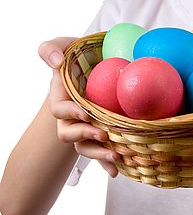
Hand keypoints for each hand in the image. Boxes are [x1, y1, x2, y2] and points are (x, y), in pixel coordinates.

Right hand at [38, 37, 118, 176]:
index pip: (61, 111)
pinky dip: (108, 163)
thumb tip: (56, 62)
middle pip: (70, 135)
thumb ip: (51, 49)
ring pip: (86, 147)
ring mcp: (87, 127)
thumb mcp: (61, 45)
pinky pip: (103, 152)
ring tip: (116, 157)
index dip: (72, 114)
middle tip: (104, 136)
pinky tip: (119, 170)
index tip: (86, 113)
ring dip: (99, 155)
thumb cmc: (78, 54)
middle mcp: (72, 117)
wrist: (97, 63)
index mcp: (63, 98)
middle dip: (86, 138)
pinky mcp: (103, 132)